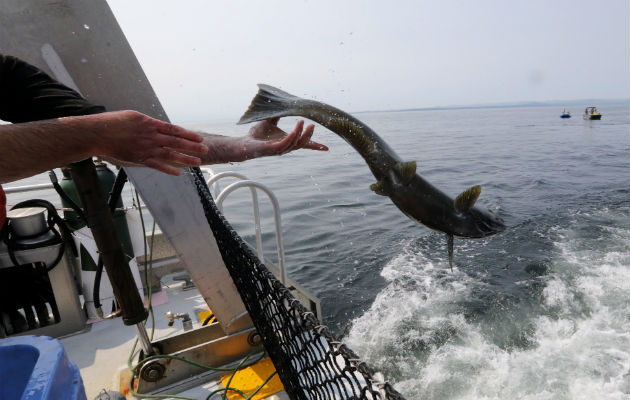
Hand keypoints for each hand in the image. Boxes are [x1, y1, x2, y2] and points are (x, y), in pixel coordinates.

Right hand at [91, 111, 208, 174]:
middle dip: (193, 146)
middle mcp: (151, 136)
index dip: (188, 135)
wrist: (97, 134)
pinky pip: (157, 165)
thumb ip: (148, 123)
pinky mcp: (139, 159)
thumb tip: (159, 127)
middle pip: (176, 142)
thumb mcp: (133, 116)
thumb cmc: (113, 123)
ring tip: (198, 162)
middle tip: (206, 150)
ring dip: (185, 159)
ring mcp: (146, 148)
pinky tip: (179, 172)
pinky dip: (169, 169)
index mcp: (150, 124)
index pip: (174, 130)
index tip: (199, 138)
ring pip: (170, 154)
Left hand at [242, 118, 327, 158]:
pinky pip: (286, 143)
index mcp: (288, 141)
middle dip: (309, 135)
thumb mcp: (270, 120)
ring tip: (302, 122)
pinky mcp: (274, 150)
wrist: (245, 142)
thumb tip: (284, 103)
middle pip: (302, 143)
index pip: (304, 144)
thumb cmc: (257, 134)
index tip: (327, 148)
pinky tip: (295, 129)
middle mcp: (286, 147)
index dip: (315, 146)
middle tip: (313, 124)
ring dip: (300, 133)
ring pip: (295, 143)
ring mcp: (281, 149)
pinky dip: (292, 136)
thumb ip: (278, 113)